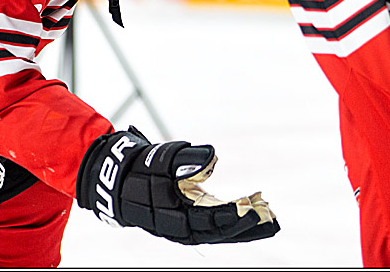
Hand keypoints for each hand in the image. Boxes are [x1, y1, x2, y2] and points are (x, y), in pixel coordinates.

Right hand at [76, 126, 279, 244]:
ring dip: (244, 228)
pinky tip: (250, 216)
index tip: (252, 208)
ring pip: (220, 232)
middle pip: (219, 232)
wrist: (117, 180)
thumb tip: (212, 157)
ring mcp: (185, 228)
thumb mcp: (160, 158)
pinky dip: (233, 223)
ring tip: (270, 222)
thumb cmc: (140, 168)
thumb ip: (186, 159)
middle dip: (245, 227)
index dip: (230, 216)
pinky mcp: (188, 222)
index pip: (208, 220)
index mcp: (173, 215)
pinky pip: (216, 227)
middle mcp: (180, 228)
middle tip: (272, 221)